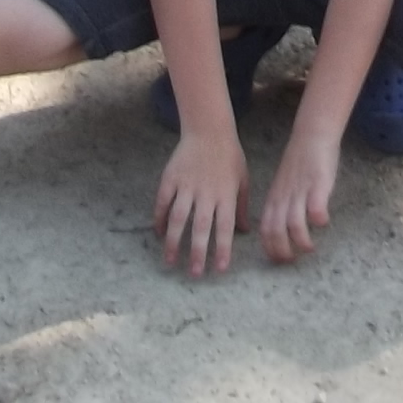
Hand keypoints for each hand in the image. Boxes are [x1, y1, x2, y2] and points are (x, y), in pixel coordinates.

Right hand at [155, 129, 249, 277]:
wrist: (209, 129)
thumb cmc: (229, 156)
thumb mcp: (242, 180)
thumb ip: (242, 206)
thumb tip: (245, 231)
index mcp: (226, 195)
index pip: (225, 227)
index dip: (222, 249)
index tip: (219, 269)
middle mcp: (206, 193)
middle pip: (200, 227)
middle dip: (197, 252)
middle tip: (194, 273)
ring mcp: (186, 185)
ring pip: (178, 217)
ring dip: (173, 241)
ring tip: (169, 260)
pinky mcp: (171, 178)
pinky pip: (162, 202)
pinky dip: (158, 218)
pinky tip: (157, 233)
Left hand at [256, 127, 339, 263]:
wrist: (312, 135)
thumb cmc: (300, 162)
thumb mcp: (284, 185)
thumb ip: (282, 205)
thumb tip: (284, 229)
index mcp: (274, 198)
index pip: (266, 229)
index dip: (271, 248)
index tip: (279, 260)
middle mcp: (284, 197)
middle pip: (276, 231)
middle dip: (282, 252)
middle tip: (293, 260)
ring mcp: (300, 191)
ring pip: (294, 224)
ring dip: (301, 241)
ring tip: (310, 248)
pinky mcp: (318, 184)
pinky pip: (316, 207)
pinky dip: (318, 220)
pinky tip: (323, 222)